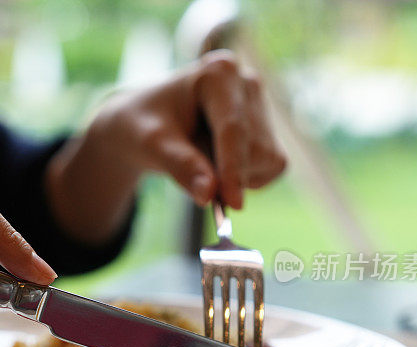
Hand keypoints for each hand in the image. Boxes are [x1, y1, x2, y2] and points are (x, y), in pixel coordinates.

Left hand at [46, 51, 285, 243]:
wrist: (146, 124)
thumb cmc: (144, 127)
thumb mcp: (151, 144)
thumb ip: (180, 165)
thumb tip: (209, 194)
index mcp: (218, 72)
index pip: (233, 128)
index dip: (234, 168)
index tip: (234, 205)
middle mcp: (246, 83)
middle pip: (253, 147)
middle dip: (228, 175)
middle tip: (192, 180)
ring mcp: (262, 105)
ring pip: (267, 160)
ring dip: (234, 176)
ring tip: (198, 157)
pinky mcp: (269, 130)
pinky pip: (272, 168)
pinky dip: (246, 179)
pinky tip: (217, 163)